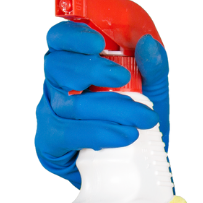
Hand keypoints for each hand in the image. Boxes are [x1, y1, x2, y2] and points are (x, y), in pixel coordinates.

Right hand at [34, 21, 168, 186]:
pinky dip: (98, 132)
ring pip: (66, 102)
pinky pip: (65, 132)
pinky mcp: (48, 142)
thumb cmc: (139, 120)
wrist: (139, 166)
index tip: (98, 43)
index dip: (72, 36)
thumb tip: (148, 41)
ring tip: (143, 118)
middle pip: (56, 65)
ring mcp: (49, 113)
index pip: (60, 39)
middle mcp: (57, 85)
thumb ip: (153, 67)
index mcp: (77, 63)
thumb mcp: (154, 92)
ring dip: (110, 108)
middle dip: (91, 69)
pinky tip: (124, 136)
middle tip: (122, 78)